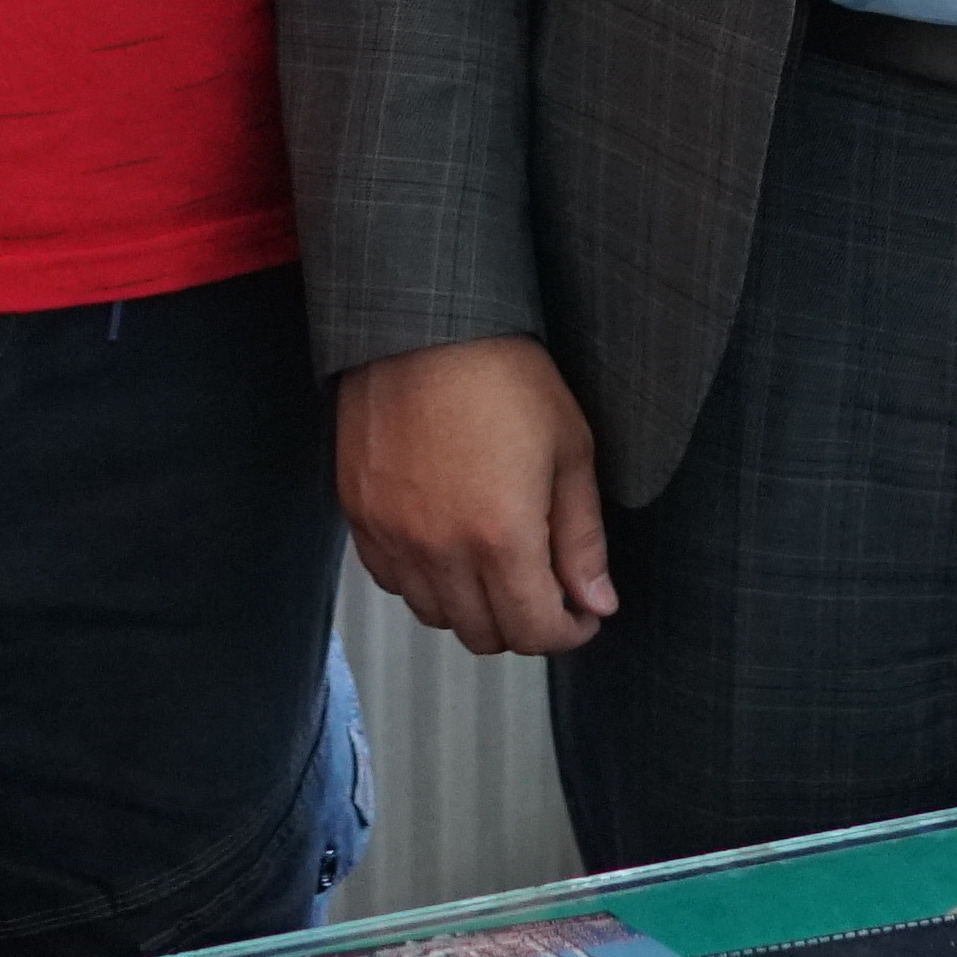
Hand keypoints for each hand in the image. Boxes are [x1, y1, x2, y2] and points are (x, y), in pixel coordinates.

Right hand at [339, 335, 619, 658]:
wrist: (421, 322)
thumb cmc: (500, 372)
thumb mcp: (569, 449)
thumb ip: (582, 539)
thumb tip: (598, 602)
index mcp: (501, 538)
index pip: (535, 633)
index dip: (568, 632)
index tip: (580, 612)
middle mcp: (440, 549)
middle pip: (484, 635)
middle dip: (524, 623)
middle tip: (542, 587)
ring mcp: (392, 534)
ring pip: (435, 615)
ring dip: (471, 606)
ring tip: (493, 566)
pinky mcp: (358, 513)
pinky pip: (390, 579)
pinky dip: (422, 580)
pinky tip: (444, 545)